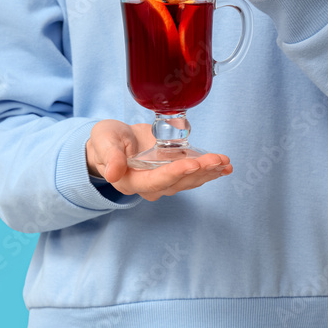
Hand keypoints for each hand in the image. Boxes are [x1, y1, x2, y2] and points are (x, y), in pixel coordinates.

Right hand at [85, 120, 231, 201]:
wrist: (113, 142)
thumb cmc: (106, 140)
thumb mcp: (103, 141)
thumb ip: (109, 155)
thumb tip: (113, 174)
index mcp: (130, 181)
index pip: (155, 181)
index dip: (175, 173)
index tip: (192, 163)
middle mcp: (149, 186)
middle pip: (177, 183)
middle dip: (199, 171)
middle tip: (217, 160)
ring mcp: (162, 182)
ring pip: (188, 181)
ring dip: (208, 172)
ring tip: (224, 162)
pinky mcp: (173, 174)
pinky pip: (192, 175)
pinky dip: (209, 171)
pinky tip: (224, 165)